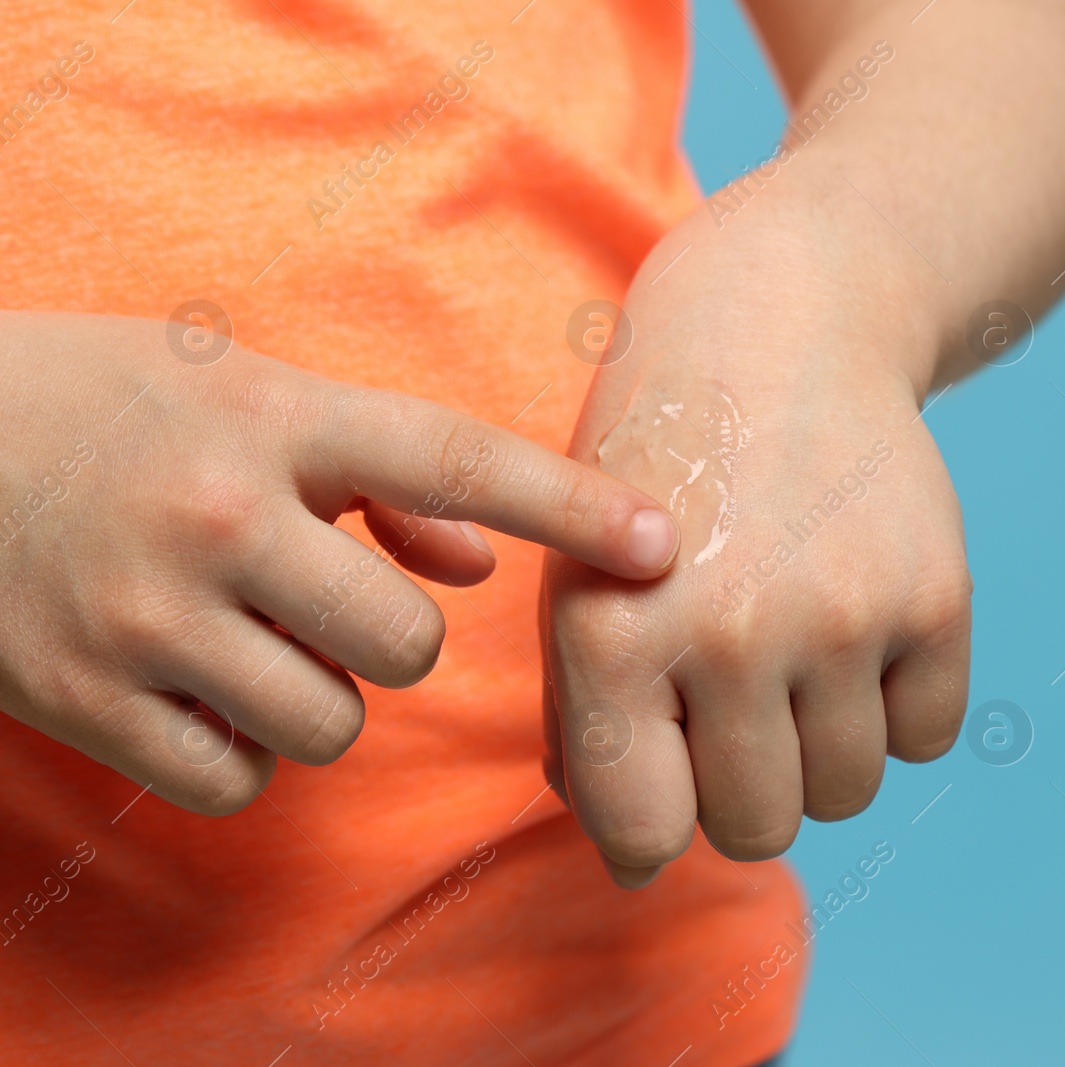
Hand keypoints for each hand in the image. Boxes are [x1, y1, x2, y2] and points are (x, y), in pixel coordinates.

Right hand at [0, 312, 678, 813]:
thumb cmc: (108, 403)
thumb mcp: (244, 392)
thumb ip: (379, 476)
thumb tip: (488, 564)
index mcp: (271, 418)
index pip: (456, 459)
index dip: (574, 505)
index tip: (666, 542)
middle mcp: (215, 515)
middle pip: (406, 643)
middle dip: (391, 640)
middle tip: (325, 601)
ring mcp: (141, 617)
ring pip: (330, 724)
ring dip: (319, 700)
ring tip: (250, 642)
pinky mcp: (78, 699)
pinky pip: (235, 780)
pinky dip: (238, 754)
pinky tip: (194, 692)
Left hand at [543, 211, 972, 885]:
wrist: (781, 324)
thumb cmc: (661, 467)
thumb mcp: (583, 574)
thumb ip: (592, 719)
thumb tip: (638, 860)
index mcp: (615, 634)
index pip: (645, 834)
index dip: (655, 826)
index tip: (670, 784)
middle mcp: (730, 633)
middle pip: (757, 829)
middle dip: (743, 790)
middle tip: (739, 704)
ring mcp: (843, 615)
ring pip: (847, 795)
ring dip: (822, 750)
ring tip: (799, 654)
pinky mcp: (935, 596)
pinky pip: (926, 737)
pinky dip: (897, 705)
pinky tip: (860, 624)